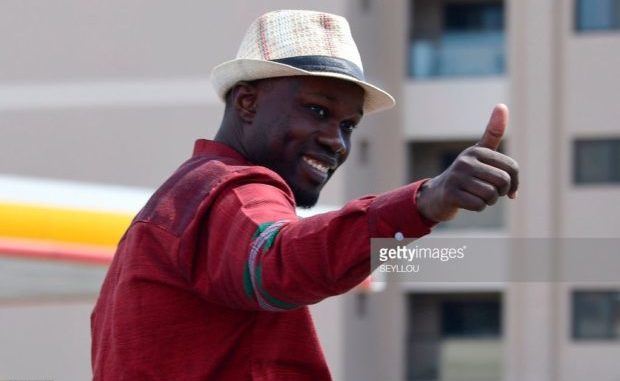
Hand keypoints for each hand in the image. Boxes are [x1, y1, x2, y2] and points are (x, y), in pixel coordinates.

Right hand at [416, 104, 518, 221]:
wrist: (438, 194)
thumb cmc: (466, 173)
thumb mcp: (479, 153)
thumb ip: (493, 132)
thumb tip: (502, 105)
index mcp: (477, 151)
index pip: (512, 168)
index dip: (514, 182)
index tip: (509, 189)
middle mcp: (466, 161)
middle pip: (503, 181)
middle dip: (500, 192)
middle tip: (489, 192)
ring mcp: (457, 177)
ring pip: (491, 195)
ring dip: (488, 201)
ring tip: (478, 196)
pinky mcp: (451, 193)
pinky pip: (479, 205)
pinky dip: (478, 208)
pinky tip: (468, 202)